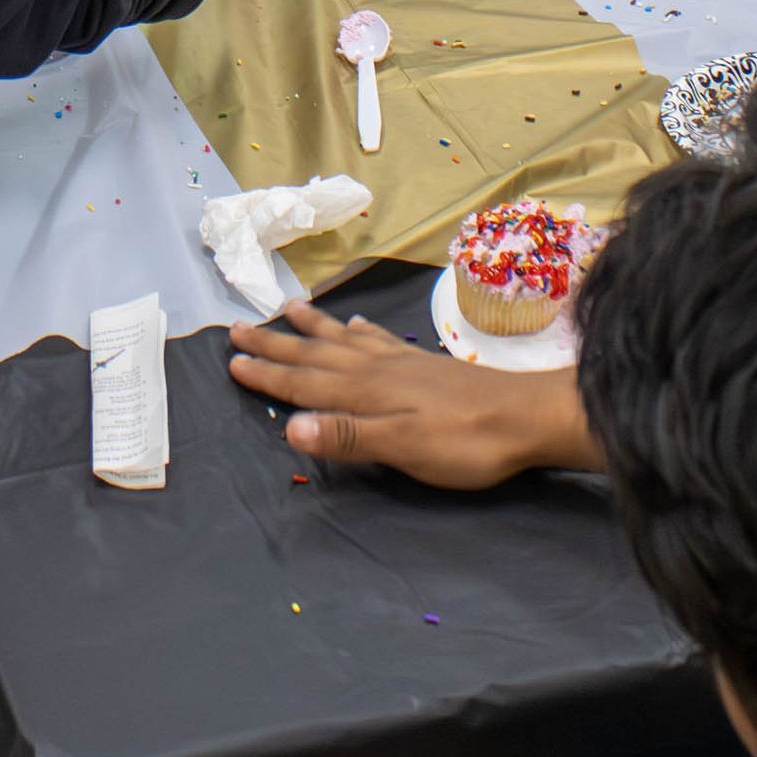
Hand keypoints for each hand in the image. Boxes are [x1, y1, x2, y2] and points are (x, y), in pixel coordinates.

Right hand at [228, 303, 592, 487]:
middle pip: (316, 356)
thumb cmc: (464, 443)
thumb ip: (347, 436)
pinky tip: (357, 323)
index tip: (232, 361)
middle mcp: (376, 369)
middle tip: (239, 329)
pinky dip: (359, 330)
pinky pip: (378, 339)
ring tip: (288, 308)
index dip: (268, 375)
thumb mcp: (402, 448)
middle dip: (277, 345)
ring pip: (343, 341)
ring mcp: (400, 363)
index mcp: (365, 391)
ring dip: (313, 329)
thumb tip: (290, 426)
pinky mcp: (423, 364)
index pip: (305, 383)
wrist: (525, 418)